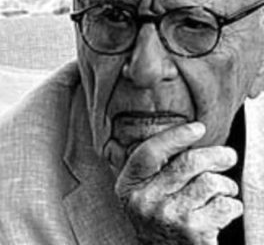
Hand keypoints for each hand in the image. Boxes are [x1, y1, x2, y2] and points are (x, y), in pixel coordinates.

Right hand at [115, 122, 242, 244]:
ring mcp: (168, 216)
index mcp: (128, 186)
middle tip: (228, 156)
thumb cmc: (159, 221)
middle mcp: (145, 201)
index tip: (198, 128)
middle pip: (189, 163)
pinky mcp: (193, 232)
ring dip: (226, 185)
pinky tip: (222, 211)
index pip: (149, 152)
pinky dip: (231, 205)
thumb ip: (154, 170)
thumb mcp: (143, 194)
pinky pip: (225, 205)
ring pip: (211, 182)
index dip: (176, 136)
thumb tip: (185, 135)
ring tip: (223, 191)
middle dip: (216, 155)